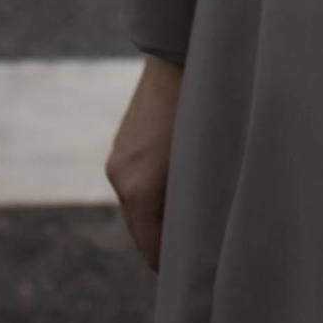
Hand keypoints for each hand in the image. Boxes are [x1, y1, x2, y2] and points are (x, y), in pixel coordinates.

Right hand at [107, 54, 183, 268]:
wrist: (181, 54)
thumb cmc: (203, 109)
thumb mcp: (203, 163)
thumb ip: (195, 202)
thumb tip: (198, 234)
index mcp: (137, 190)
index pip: (151, 250)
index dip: (175, 264)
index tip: (199, 269)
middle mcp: (119, 176)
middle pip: (143, 229)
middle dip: (168, 237)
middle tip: (203, 243)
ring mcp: (118, 157)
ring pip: (140, 204)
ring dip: (163, 210)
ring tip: (197, 206)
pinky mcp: (124, 140)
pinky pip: (138, 178)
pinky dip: (156, 187)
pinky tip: (184, 174)